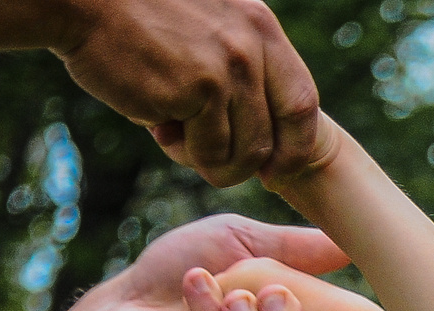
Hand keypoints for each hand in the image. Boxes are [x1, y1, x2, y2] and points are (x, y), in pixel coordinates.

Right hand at [54, 0, 323, 186]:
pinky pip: (208, 151)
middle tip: (216, 166)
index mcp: (260, 27)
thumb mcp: (204, 25)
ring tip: (173, 136)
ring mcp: (229, 69)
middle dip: (249, 166)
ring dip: (210, 161)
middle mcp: (253, 47)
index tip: (275, 169)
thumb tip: (258, 133)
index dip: (293, 146)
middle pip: (275, 138)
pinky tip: (156, 126)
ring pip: (244, 153)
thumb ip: (237, 64)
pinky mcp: (199, 90)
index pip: (302, 103)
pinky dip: (183, 153)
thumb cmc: (131, 19)